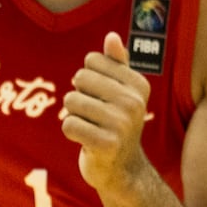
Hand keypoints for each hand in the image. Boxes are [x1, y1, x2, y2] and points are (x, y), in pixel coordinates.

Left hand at [63, 31, 154, 194]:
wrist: (121, 169)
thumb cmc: (116, 124)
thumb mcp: (121, 92)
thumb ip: (116, 64)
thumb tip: (111, 37)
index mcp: (138, 84)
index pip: (91, 61)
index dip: (87, 79)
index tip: (101, 97)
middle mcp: (134, 102)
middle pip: (79, 79)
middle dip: (78, 97)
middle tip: (93, 115)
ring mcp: (121, 124)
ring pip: (71, 101)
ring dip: (73, 115)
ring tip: (90, 127)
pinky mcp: (106, 144)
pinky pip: (68, 124)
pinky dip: (70, 131)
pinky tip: (84, 140)